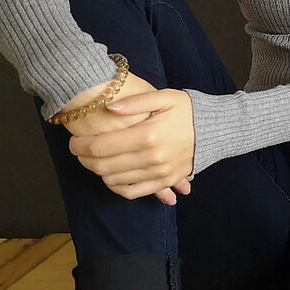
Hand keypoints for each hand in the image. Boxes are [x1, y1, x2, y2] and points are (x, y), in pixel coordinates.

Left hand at [68, 89, 195, 202]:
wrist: (216, 130)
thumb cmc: (188, 111)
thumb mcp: (165, 97)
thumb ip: (136, 102)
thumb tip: (110, 108)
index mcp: (148, 135)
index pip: (101, 147)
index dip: (81, 146)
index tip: (74, 141)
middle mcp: (152, 158)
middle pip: (103, 166)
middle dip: (84, 160)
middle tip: (81, 151)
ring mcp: (158, 173)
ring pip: (113, 180)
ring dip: (98, 172)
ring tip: (96, 160)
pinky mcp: (164, 182)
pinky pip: (132, 192)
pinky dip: (116, 187)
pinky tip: (112, 176)